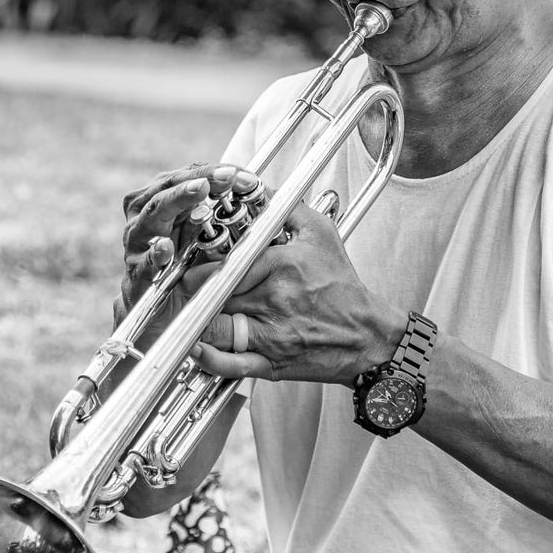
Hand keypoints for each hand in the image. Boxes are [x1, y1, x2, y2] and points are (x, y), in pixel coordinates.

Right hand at [112, 162, 252, 333]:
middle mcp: (144, 215)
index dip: (216, 172)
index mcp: (161, 199)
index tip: (244, 175)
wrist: (158, 312)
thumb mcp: (203, 236)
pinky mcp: (136, 274)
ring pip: (153, 214)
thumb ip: (221, 214)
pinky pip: (144, 262)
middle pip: (169, 185)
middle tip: (226, 176)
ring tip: (199, 190)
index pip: (188, 175)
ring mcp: (137, 243)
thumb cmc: (182, 266)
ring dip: (177, 201)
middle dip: (201, 179)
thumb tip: (257, 193)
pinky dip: (155, 254)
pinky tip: (167, 247)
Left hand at [183, 200, 401, 384]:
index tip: (194, 266)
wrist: (366, 335)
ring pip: (217, 326)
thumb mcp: (321, 234)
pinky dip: (210, 359)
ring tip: (191, 313)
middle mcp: (275, 298)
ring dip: (199, 321)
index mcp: (283, 264)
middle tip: (186, 289)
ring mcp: (272, 334)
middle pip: (216, 293)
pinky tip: (197, 348)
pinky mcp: (271, 363)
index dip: (203, 266)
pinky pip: (231, 364)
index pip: (229, 263)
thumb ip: (287, 207)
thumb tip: (259, 188)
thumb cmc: (341, 284)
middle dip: (196, 291)